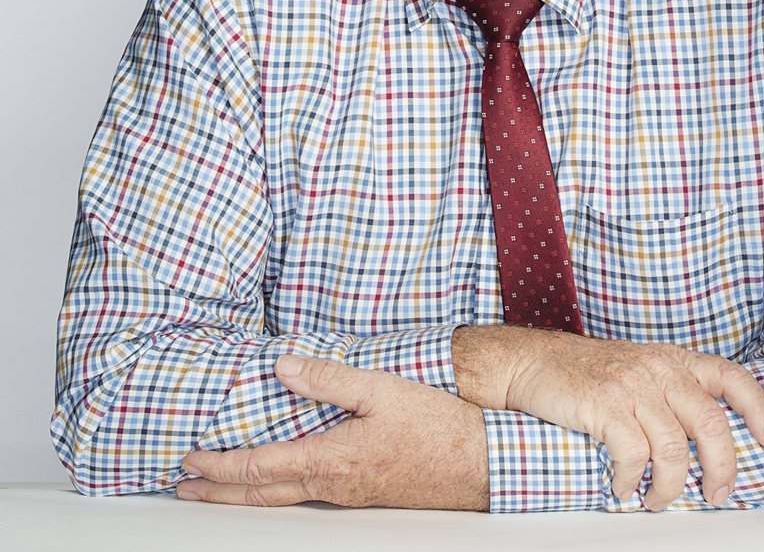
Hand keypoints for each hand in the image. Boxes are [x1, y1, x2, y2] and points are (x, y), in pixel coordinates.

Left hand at [176, 356, 488, 509]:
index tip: (189, 462)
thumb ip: (328, 378)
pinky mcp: (363, 493)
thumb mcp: (379, 389)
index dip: (219, 468)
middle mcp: (332, 485)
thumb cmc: (434, 426)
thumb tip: (284, 366)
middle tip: (183, 488)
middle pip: (261, 495)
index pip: (258, 468)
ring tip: (216, 490)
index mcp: (329, 460)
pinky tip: (277, 480)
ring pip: (282, 500)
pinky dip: (275, 491)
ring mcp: (348, 495)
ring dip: (242, 496)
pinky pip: (306, 495)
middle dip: (217, 492)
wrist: (476, 463)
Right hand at [452, 326, 763, 510]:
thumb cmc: (587, 372)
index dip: (760, 408)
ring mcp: (632, 386)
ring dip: (670, 489)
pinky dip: (631, 483)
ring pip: (675, 450)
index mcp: (673, 360)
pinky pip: (634, 457)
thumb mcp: (640, 370)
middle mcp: (659, 369)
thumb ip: (673, 394)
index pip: (732, 376)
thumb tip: (710, 443)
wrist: (532, 361)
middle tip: (715, 495)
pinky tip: (620, 486)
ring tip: (656, 499)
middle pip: (713, 424)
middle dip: (721, 470)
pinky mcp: (604, 406)